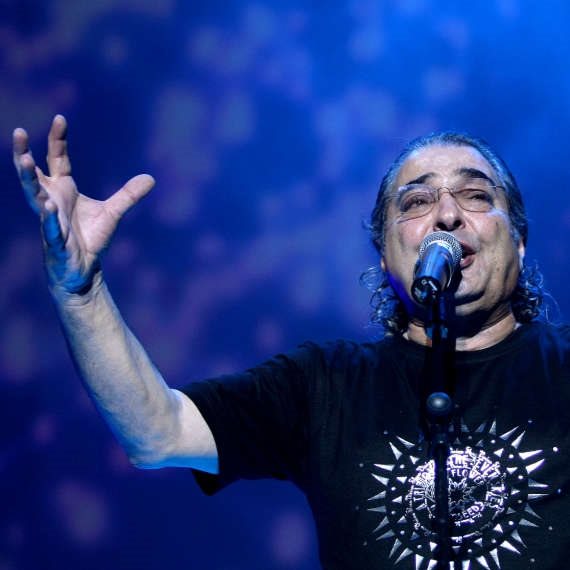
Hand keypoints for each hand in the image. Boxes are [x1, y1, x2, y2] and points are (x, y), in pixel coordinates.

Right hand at [13, 115, 154, 295]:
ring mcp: (50, 220)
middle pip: (33, 174)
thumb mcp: (113, 213)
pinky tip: (49, 204)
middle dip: (24, 153)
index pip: (57, 159)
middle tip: (18, 131)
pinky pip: (50, 226)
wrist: (84, 272)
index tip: (60, 118)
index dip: (57, 139)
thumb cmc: (91, 240)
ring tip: (24, 160)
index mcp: (63, 190)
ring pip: (34, 196)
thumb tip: (150, 178)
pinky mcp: (56, 241)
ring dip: (28, 178)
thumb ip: (128, 195)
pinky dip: (49, 216)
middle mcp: (51, 201)